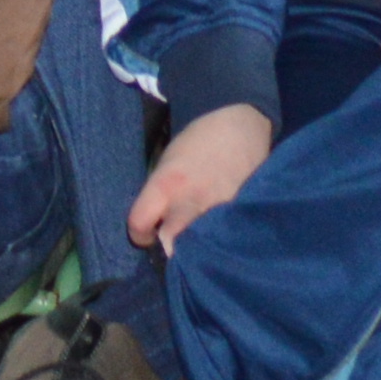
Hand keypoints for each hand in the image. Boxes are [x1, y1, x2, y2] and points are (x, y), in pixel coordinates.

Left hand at [132, 103, 272, 249]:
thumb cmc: (197, 144)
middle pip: (170, 245)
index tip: (147, 234)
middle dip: (168, 249)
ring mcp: (218, 213)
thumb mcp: (168, 164)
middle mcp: (190, 202)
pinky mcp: (241, 218)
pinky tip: (218, 238)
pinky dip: (219, 245)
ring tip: (196, 244)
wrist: (239, 128)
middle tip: (171, 244)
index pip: (139, 223)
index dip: (140, 234)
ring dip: (195, 251)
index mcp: (167, 184)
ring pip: (200, 250)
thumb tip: (153, 226)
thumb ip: (158, 195)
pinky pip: (224, 242)